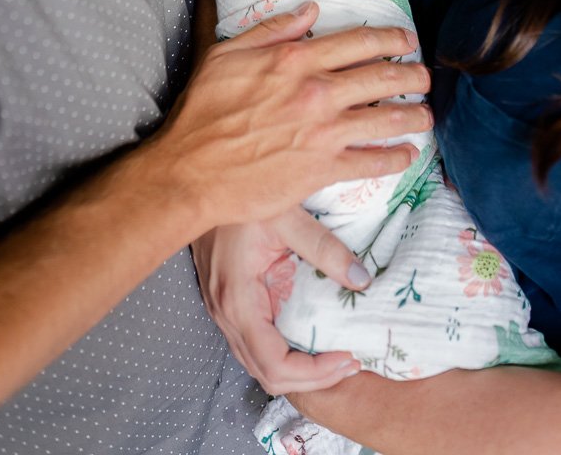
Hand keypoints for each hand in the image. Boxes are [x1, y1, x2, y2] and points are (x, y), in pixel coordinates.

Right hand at [155, 2, 430, 232]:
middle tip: (425, 76)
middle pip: (381, 76)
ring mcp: (323, 132)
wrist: (190, 171)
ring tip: (427, 115)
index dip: (390, 37)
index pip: (358, 41)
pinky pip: (371, 162)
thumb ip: (272, 30)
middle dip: (412, 75)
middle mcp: (317, 92)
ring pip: (385, 118)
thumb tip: (310, 10)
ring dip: (414, 116)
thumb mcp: (227, 55)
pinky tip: (408, 155)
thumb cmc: (202, 111)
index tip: (407, 39)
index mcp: (296, 59)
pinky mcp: (322, 169)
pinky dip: (395, 158)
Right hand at [193, 208, 372, 393]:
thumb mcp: (286, 216)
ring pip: (257, 362)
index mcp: (238, 300)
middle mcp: (225, 314)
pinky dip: (282, 353)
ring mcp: (222, 310)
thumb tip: (361, 280)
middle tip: (350, 362)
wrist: (199, 183)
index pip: (275, 365)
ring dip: (298, 370)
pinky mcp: (226, 301)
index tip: (348, 356)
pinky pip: (253, 343)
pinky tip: (307, 337)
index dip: (315, 372)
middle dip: (312, 378)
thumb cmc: (240, 195)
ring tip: (335, 355)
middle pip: (267, 374)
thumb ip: (323, 247)